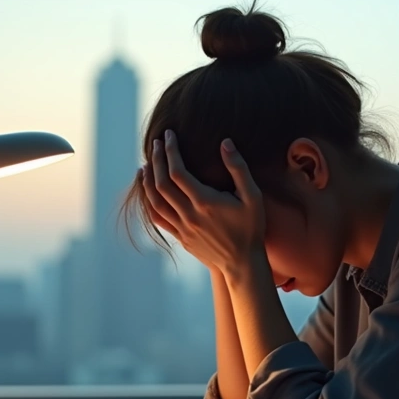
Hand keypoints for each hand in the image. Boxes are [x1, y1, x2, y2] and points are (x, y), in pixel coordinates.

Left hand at [141, 130, 265, 273]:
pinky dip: (148, 202)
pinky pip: (157, 218)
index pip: (178, 171)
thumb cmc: (251, 228)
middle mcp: (189, 215)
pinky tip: (147, 192)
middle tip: (156, 143)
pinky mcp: (180, 237)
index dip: (170, 150)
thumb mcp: (252, 196)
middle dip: (156, 160)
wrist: (243, 263)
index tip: (169, 135)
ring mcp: (182, 228)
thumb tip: (225, 142)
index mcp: (205, 202)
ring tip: (145, 165)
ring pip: (155, 201)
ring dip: (147, 181)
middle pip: (162, 183)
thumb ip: (238, 168)